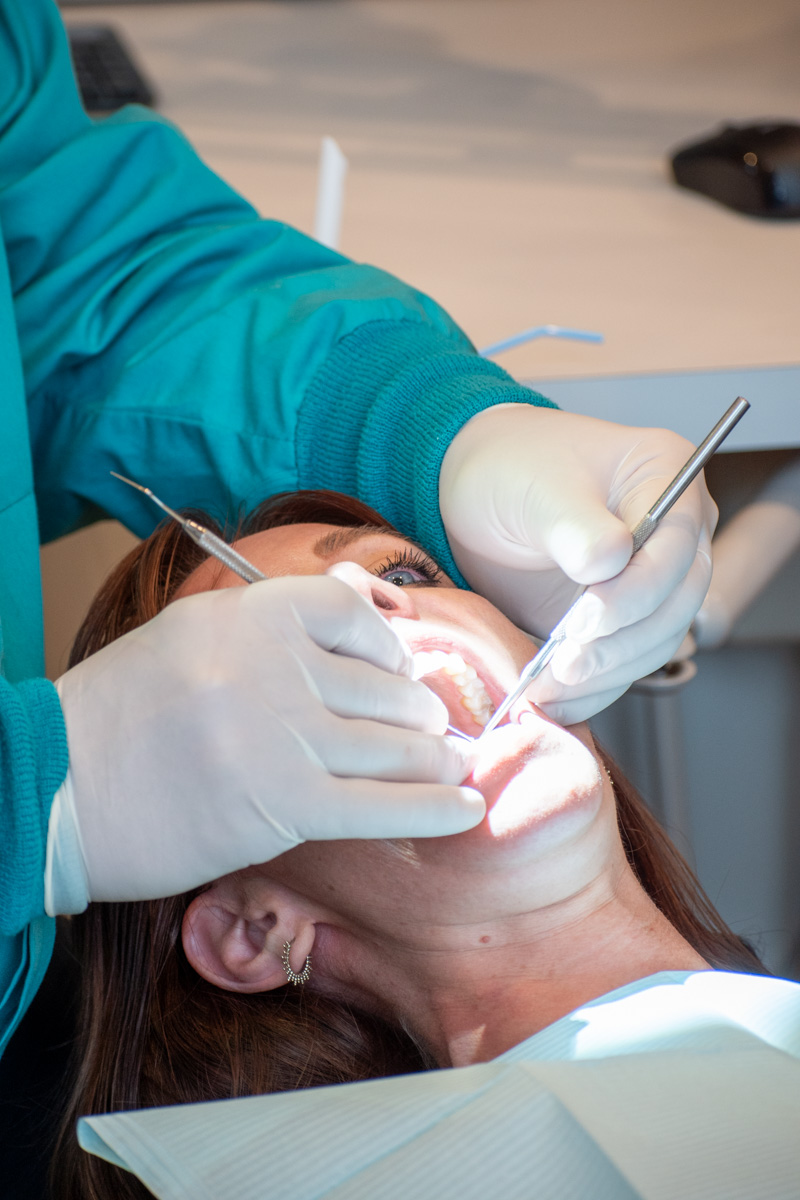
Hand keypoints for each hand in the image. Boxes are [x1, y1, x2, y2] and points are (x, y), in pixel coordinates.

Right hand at [55, 576, 482, 902]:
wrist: (53, 792)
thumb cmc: (118, 719)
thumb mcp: (186, 641)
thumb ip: (263, 638)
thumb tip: (351, 650)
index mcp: (244, 614)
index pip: (348, 610)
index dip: (387, 644)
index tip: (399, 669)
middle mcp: (271, 664)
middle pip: (382, 684)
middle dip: (417, 712)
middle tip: (433, 730)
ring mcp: (280, 732)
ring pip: (393, 743)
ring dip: (434, 758)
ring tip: (454, 764)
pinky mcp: (283, 802)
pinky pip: (384, 804)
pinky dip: (436, 809)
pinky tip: (468, 810)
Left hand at [439, 404, 715, 722]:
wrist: (471, 491)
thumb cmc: (507, 468)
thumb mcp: (536, 487)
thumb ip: (574, 526)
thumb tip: (610, 564)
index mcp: (665, 476)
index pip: (677, 547)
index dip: (638, 591)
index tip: (588, 617)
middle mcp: (674, 532)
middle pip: (675, 603)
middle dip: (621, 643)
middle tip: (567, 663)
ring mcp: (651, 579)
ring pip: (654, 643)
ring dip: (605, 675)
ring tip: (549, 688)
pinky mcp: (621, 620)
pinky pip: (622, 663)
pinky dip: (591, 689)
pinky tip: (554, 702)